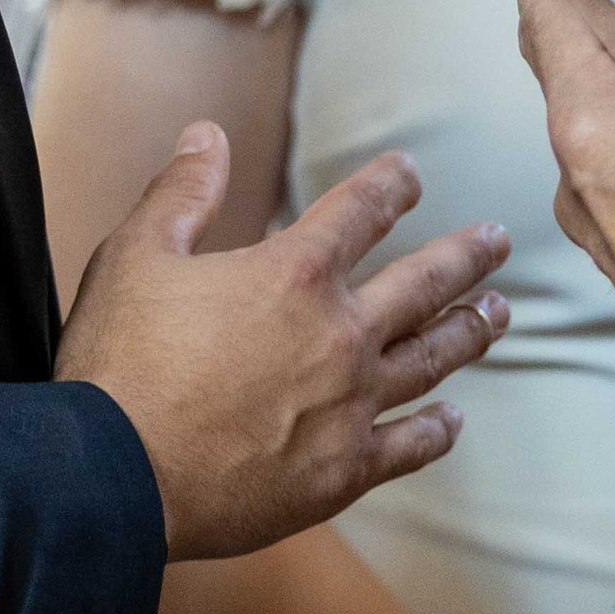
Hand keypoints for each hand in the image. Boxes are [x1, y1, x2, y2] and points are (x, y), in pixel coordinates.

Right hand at [59, 127, 510, 562]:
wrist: (115, 479)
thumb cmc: (119, 363)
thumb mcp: (136, 255)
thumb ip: (182, 192)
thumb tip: (207, 134)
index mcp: (295, 273)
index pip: (361, 210)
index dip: (390, 184)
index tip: (409, 173)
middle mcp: (341, 334)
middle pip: (424, 283)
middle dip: (466, 255)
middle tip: (497, 239)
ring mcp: (350, 406)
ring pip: (432, 359)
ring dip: (470, 331)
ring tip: (499, 313)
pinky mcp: (343, 472)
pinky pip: (409, 445)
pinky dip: (436, 431)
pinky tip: (454, 420)